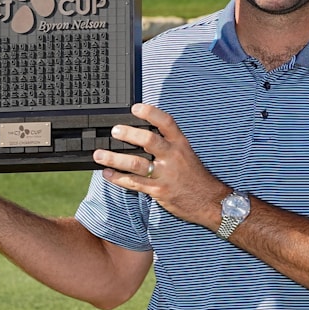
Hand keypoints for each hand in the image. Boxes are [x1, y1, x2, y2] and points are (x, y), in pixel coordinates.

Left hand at [92, 103, 227, 228]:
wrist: (209, 202)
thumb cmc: (195, 177)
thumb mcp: (187, 154)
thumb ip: (169, 145)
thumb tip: (143, 136)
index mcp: (181, 144)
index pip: (166, 122)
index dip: (150, 113)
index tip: (135, 108)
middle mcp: (173, 157)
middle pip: (149, 141)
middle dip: (129, 134)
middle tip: (114, 131)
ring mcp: (165, 175)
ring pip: (135, 164)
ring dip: (114, 158)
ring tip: (99, 154)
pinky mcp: (158, 191)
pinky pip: (133, 183)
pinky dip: (118, 178)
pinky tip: (107, 173)